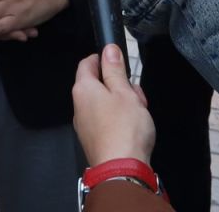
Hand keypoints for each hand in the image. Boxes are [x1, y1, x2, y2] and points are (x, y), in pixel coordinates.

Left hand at [72, 44, 154, 166]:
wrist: (122, 169)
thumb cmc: (124, 129)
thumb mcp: (124, 92)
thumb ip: (115, 69)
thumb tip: (109, 50)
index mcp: (84, 89)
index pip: (87, 63)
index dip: (103, 58)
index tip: (118, 61)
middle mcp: (79, 106)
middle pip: (98, 85)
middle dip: (119, 85)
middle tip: (135, 93)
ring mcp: (85, 125)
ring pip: (105, 103)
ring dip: (122, 103)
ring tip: (139, 112)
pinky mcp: (94, 139)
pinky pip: (106, 121)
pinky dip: (119, 119)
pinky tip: (134, 127)